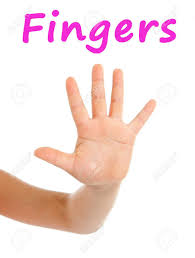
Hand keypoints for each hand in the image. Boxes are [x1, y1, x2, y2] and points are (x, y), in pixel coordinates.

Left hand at [35, 65, 155, 186]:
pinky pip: (138, 122)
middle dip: (98, 82)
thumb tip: (35, 151)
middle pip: (98, 99)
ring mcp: (115, 128)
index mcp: (85, 130)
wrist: (104, 181)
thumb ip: (56, 157)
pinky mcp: (128, 136)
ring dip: (117, 88)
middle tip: (96, 65)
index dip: (74, 94)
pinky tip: (152, 101)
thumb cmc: (87, 173)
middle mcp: (100, 124)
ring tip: (118, 70)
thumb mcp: (71, 165)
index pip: (78, 108)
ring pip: (116, 103)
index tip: (69, 79)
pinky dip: (145, 113)